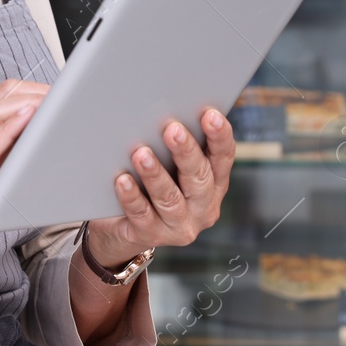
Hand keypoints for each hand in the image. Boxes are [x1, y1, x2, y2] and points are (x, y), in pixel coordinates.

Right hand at [0, 79, 47, 288]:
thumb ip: (4, 157)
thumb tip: (39, 141)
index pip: (1, 98)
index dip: (32, 90)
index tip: (60, 94)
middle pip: (0, 98)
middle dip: (36, 92)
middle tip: (66, 98)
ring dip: (29, 103)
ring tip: (57, 103)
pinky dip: (10, 127)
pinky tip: (29, 118)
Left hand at [85, 107, 234, 267]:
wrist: (124, 229)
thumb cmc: (151, 185)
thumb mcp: (171, 166)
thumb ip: (176, 146)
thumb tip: (164, 109)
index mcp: (214, 184)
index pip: (223, 157)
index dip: (219, 136)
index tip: (210, 115)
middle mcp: (203, 207)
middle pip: (198, 177)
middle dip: (186, 152)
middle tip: (172, 129)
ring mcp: (179, 225)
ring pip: (170, 198)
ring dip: (156, 174)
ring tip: (141, 153)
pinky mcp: (151, 236)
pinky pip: (141, 215)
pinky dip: (132, 196)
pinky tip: (122, 180)